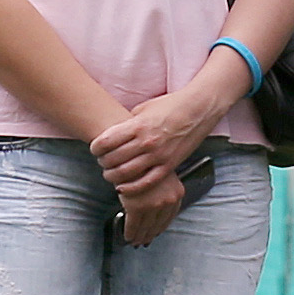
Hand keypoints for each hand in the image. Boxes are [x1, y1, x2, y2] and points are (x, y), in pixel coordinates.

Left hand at [90, 88, 210, 193]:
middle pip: (113, 159)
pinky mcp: (168, 166)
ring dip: (112, 176)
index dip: (95, 148)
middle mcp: (147, 141)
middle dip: (102, 162)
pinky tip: (122, 187)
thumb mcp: (144, 109)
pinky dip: (131, 188)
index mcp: (138, 125)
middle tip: (101, 161)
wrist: (198, 109)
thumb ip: (128, 122)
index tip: (94, 149)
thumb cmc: (170, 106)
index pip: (105, 142)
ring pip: (126, 173)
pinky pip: (146, 183)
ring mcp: (158, 155)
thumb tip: (112, 134)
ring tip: (110, 173)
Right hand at [109, 162, 187, 247]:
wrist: (131, 154)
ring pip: (145, 228)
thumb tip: (155, 209)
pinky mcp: (136, 206)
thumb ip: (162, 192)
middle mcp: (167, 201)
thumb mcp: (160, 175)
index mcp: (176, 194)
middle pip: (157, 225)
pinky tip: (127, 236)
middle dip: (149, 235)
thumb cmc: (144, 163)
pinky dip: (129, 233)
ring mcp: (152, 205)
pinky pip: (132, 226)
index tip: (154, 234)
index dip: (160, 228)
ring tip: (134, 241)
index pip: (169, 218)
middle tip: (142, 241)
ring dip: (139, 237)